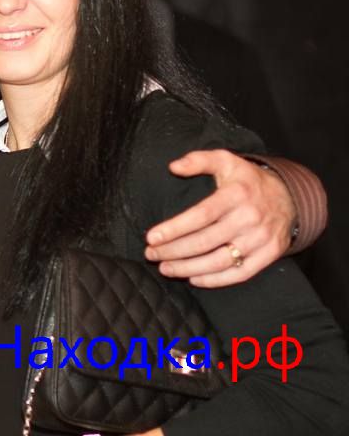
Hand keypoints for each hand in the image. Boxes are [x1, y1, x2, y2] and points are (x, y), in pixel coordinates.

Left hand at [144, 150, 294, 286]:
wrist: (289, 197)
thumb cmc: (247, 180)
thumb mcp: (225, 160)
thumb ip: (198, 160)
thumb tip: (173, 167)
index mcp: (236, 194)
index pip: (200, 215)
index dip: (174, 228)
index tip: (151, 237)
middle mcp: (249, 218)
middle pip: (205, 241)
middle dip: (173, 251)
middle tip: (151, 254)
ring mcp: (260, 239)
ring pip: (219, 261)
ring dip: (188, 268)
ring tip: (166, 268)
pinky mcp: (269, 254)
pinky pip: (240, 273)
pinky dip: (215, 280)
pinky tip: (194, 278)